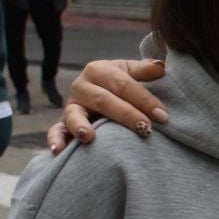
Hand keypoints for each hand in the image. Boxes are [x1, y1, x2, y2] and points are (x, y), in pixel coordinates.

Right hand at [47, 57, 167, 152]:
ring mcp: (70, 106)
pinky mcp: (63, 124)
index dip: (144, 99)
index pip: (123, 84)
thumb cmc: (121, 86)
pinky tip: (59, 150)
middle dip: (126, 114)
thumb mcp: (130, 74)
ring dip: (81, 126)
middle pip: (103, 100)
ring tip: (89, 137)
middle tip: (146, 128)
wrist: (100, 96)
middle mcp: (81, 86)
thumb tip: (161, 68)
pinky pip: (56, 131)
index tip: (163, 116)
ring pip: (75, 115)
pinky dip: (56, 140)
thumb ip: (144, 71)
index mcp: (99, 70)